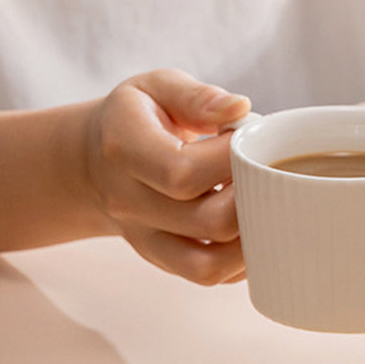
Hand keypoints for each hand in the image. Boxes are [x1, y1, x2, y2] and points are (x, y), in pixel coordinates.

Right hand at [84, 68, 251, 283]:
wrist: (96, 163)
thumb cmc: (137, 119)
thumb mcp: (156, 88)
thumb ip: (196, 96)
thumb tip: (240, 108)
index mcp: (124, 150)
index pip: (182, 172)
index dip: (231, 161)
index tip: (251, 140)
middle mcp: (129, 203)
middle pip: (209, 221)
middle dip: (254, 198)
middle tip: (267, 172)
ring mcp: (145, 239)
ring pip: (210, 264)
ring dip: (254, 238)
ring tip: (268, 202)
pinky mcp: (164, 261)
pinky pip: (209, 275)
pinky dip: (242, 260)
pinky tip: (255, 227)